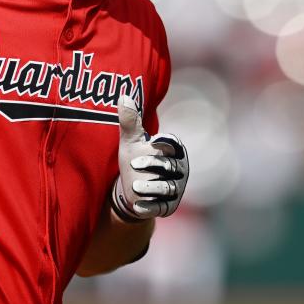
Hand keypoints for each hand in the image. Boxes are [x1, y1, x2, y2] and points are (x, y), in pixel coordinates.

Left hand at [112, 93, 188, 221]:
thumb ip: (129, 121)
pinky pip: (161, 207)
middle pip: (169, 167)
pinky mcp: (167, 206)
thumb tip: (124, 95)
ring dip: (151, 188)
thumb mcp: (130, 141)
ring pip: (167, 188)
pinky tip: (138, 207)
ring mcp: (174, 189)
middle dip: (153, 165)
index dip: (165, 143)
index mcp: (173, 150)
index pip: (174, 145)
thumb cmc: (135, 160)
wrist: (131, 190)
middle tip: (135, 164)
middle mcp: (179, 170)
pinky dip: (150, 208)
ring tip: (134, 188)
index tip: (153, 142)